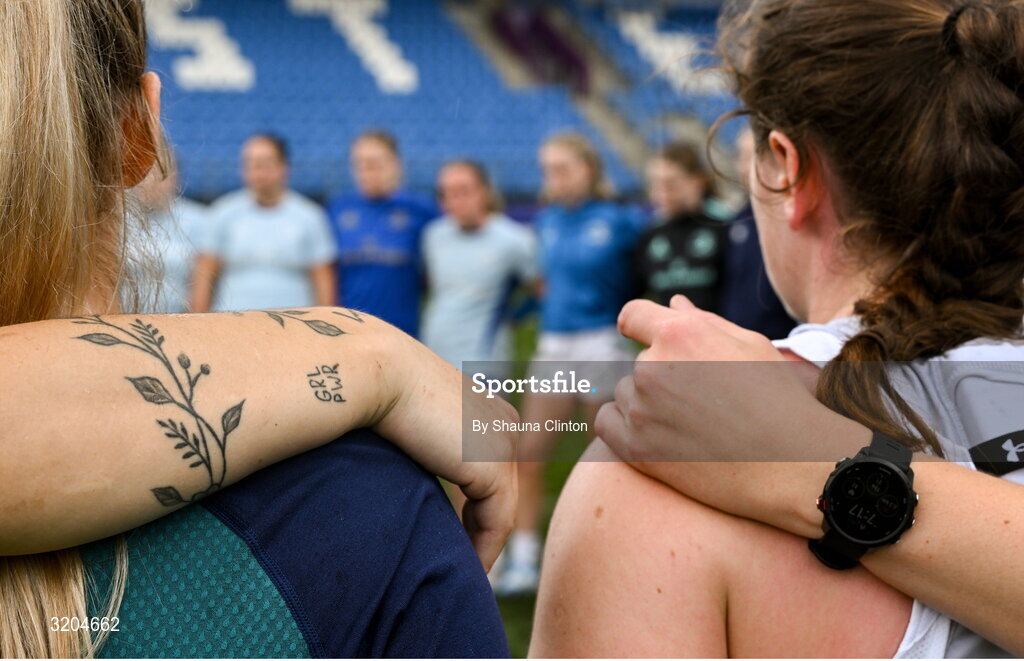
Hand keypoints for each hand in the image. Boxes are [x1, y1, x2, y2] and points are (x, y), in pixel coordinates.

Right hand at [372, 331, 516, 570]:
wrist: (367, 368)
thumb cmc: (365, 386)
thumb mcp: (399, 411)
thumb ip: (412, 434)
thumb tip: (402, 460)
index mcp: (482, 406)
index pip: (483, 467)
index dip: (469, 506)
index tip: (446, 536)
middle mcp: (501, 421)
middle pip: (494, 490)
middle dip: (476, 528)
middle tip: (455, 565)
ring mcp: (502, 442)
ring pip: (498, 510)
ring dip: (479, 546)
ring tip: (456, 574)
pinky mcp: (494, 466)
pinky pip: (496, 524)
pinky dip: (481, 552)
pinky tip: (463, 572)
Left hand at [595, 296, 866, 535]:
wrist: (790, 466)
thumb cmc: (778, 400)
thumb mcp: (751, 347)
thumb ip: (705, 322)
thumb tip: (673, 304)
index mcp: (680, 333)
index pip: (632, 316)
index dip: (641, 327)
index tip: (650, 341)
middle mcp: (653, 366)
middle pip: (638, 363)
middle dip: (661, 375)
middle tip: (701, 402)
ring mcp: (641, 408)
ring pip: (626, 394)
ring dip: (646, 404)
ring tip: (692, 425)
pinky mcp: (634, 446)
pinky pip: (607, 423)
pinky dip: (625, 428)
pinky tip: (658, 437)